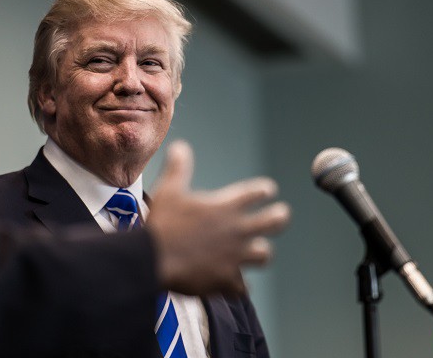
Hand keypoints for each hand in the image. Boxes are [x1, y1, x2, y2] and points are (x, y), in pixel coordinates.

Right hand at [146, 140, 289, 295]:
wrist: (152, 260)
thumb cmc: (161, 223)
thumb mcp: (168, 190)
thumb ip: (178, 167)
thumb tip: (180, 146)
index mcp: (226, 206)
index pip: (257, 192)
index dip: (265, 190)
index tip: (268, 190)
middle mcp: (237, 230)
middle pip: (275, 221)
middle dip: (279, 216)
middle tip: (280, 215)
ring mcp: (235, 256)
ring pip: (264, 254)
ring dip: (260, 252)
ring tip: (258, 251)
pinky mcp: (226, 280)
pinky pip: (243, 287)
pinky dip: (240, 285)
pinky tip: (237, 284)